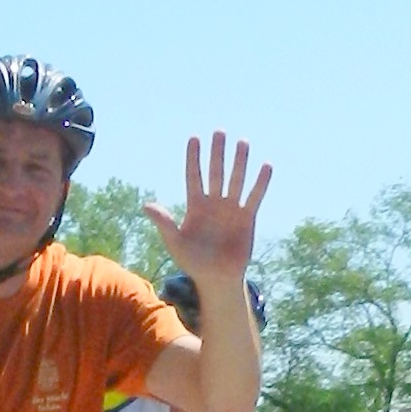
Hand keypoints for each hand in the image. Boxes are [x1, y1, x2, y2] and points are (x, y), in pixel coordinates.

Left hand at [143, 132, 271, 290]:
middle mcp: (214, 203)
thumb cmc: (193, 262)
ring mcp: (231, 209)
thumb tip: (145, 205)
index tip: (194, 139)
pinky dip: (260, 183)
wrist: (216, 279)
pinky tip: (265, 166)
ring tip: (242, 142)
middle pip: (215, 172)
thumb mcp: (175, 242)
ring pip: (235, 180)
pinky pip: (254, 197)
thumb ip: (164, 222)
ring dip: (239, 162)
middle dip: (217, 153)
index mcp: (195, 206)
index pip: (194, 176)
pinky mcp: (246, 218)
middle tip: (219, 132)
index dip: (194, 158)